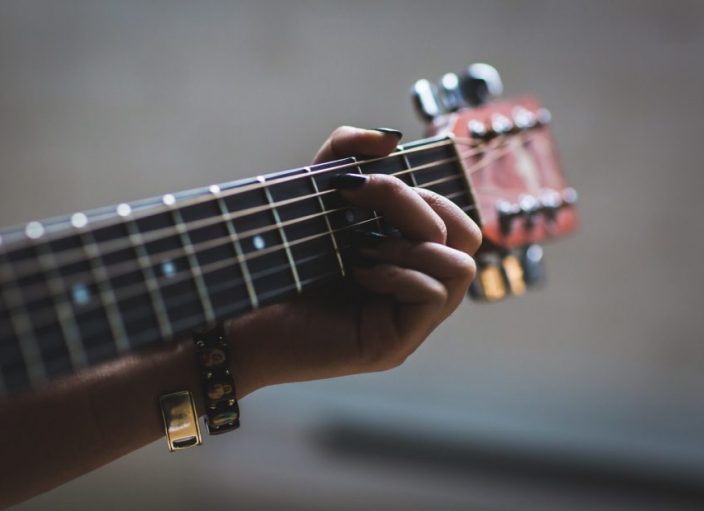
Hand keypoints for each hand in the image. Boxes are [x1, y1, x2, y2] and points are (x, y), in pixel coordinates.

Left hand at [228, 127, 481, 394]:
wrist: (237, 314)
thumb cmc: (276, 257)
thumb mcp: (313, 193)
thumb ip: (345, 154)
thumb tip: (392, 137)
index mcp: (406, 255)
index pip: (454, 218)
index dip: (421, 192)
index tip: (356, 186)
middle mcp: (414, 287)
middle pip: (467, 236)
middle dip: (417, 208)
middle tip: (362, 208)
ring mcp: (408, 320)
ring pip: (461, 267)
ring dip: (410, 244)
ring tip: (360, 248)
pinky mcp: (395, 345)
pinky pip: (434, 295)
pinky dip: (399, 273)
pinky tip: (357, 272)